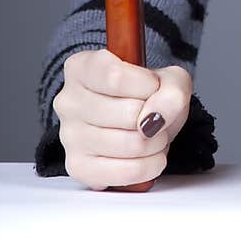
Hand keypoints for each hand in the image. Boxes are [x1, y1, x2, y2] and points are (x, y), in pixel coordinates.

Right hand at [52, 49, 192, 190]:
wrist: (136, 118)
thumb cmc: (145, 94)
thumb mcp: (168, 78)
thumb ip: (172, 90)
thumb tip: (157, 117)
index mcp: (81, 68)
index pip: (115, 77)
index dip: (146, 86)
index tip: (154, 88)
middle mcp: (68, 101)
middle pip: (126, 113)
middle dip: (156, 118)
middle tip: (157, 116)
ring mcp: (69, 136)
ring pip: (129, 144)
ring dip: (156, 143)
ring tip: (153, 135)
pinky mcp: (78, 167)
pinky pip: (124, 172)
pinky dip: (149, 166)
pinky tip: (150, 156)